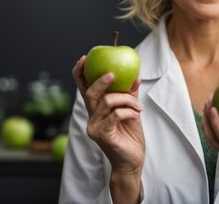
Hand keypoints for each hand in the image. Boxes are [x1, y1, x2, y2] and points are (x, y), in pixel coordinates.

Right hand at [72, 55, 144, 174]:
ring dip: (126, 99)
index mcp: (96, 110)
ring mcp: (95, 127)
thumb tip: (135, 76)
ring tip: (139, 106)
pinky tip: (137, 114)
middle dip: (101, 81)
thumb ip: (130, 95)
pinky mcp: (102, 135)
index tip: (85, 58)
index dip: (80, 73)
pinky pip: (115, 115)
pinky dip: (128, 111)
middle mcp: (92, 117)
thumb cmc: (130, 136)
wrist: (132, 160)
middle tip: (113, 74)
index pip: (83, 89)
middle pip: (89, 93)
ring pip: (106, 102)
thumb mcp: (131, 111)